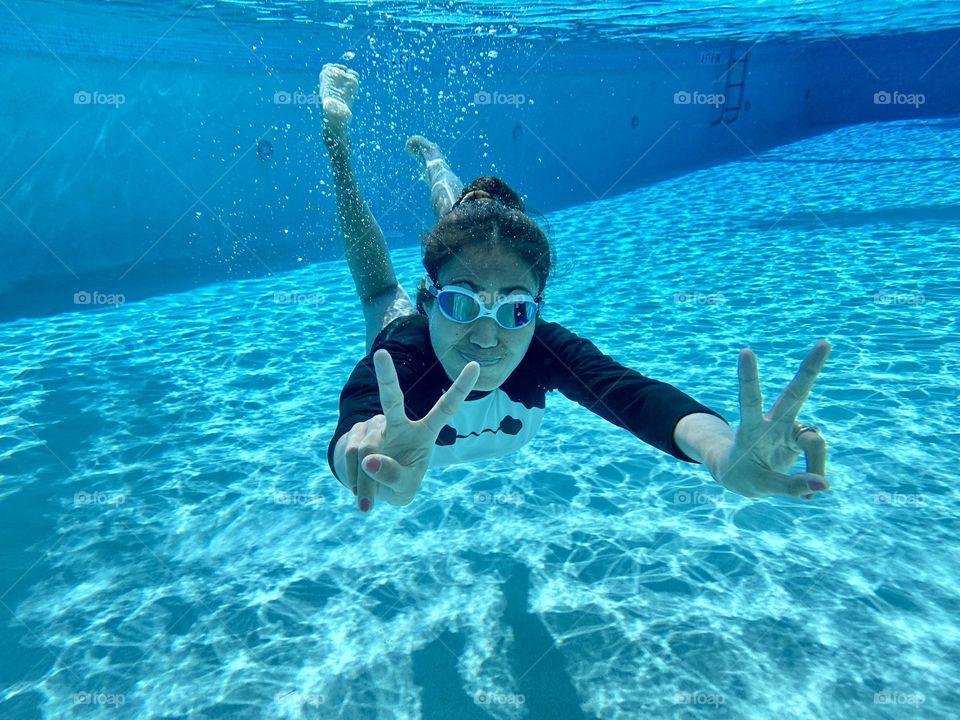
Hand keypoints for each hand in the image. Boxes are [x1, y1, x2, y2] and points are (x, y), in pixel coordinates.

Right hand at [346, 349, 479, 511]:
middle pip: (392, 399)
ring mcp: (374, 426)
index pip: (445, 408)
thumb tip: (369, 459)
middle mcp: (398, 423)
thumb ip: (393, 476)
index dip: (460, 388)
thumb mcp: (404, 488)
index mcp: (424, 433)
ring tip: (367, 501)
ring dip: (365, 482)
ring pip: (367, 451)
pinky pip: (351, 457)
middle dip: (386, 376)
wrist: (370, 489)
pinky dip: (354, 480)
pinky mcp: (353, 434)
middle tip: (381, 354)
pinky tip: (358, 491)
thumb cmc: (397, 482)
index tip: (475, 365)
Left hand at [712, 340, 831, 499]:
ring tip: (812, 496)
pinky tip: (807, 494)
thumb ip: (789, 486)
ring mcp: (789, 429)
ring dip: (817, 460)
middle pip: (794, 394)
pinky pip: (816, 457)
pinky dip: (814, 475)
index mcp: (750, 428)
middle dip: (810, 369)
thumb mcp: (757, 485)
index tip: (745, 351)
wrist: (736, 474)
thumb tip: (824, 485)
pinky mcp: (800, 439)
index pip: (750, 399)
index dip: (749, 377)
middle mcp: (773, 422)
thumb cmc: (741, 474)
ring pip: (814, 439)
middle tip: (825, 343)